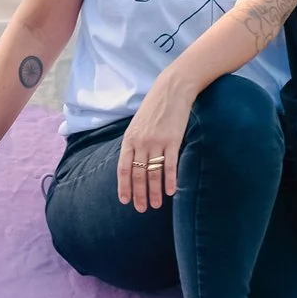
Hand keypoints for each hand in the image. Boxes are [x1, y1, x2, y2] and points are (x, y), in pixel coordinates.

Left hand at [117, 73, 195, 211]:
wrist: (173, 89)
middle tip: (141, 209)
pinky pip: (170, 165)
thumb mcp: (138, 123)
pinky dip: (170, 180)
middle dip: (139, 193)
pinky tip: (170, 192)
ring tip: (155, 205)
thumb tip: (133, 161)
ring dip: (154, 191)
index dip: (124, 186)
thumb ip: (135, 142)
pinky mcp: (173, 140)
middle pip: (138, 174)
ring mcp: (156, 141)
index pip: (123, 168)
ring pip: (153, 172)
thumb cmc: (155, 106)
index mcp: (129, 138)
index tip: (125, 201)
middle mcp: (141, 142)